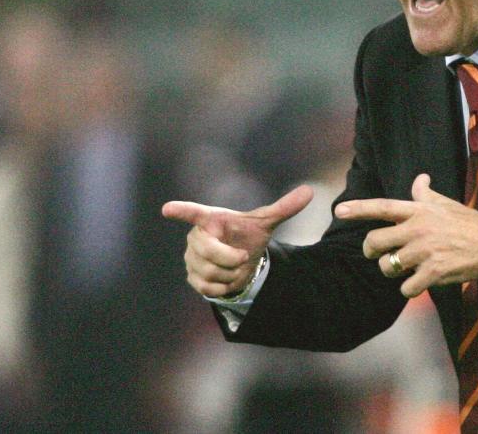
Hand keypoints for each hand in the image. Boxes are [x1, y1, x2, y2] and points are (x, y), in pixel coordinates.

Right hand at [162, 185, 313, 297]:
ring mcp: (190, 257)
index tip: (167, 209)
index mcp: (212, 219)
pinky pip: (207, 286)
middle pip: (208, 251)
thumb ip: (285, 207)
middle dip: (230, 258)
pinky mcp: (191, 276)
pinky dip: (224, 286)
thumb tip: (310, 191)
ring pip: (209, 271)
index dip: (182, 211)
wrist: (241, 260)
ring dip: (231, 273)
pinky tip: (229, 279)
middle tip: (243, 257)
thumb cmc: (247, 235)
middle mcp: (196, 236)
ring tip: (236, 267)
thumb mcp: (266, 222)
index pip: (195, 213)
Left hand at [335, 173, 477, 297]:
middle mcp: (417, 229)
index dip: (359, 209)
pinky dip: (408, 288)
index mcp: (417, 211)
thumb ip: (425, 193)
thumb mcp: (445, 203)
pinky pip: (406, 287)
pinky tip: (417, 283)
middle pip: (375, 242)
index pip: (382, 207)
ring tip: (403, 268)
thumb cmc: (466, 222)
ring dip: (391, 270)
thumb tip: (420, 179)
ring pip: (387, 266)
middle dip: (370, 251)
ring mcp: (424, 252)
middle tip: (375, 254)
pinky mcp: (433, 272)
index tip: (339, 211)